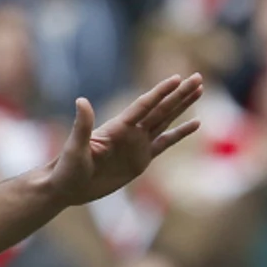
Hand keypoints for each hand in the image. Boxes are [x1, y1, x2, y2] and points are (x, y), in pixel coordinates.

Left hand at [43, 75, 203, 206]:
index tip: (178, 79)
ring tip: (199, 91)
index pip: (145, 105)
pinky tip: (196, 124)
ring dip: (182, 106)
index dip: (161, 92)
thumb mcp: (74, 147)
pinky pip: (166, 142)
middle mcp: (131, 131)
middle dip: (180, 93)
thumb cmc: (66, 167)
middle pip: (161, 108)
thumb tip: (81, 100)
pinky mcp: (142, 159)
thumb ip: (82, 125)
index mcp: (118, 127)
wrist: (67, 188)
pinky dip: (181, 133)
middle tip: (198, 77)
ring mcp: (138, 144)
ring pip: (166, 120)